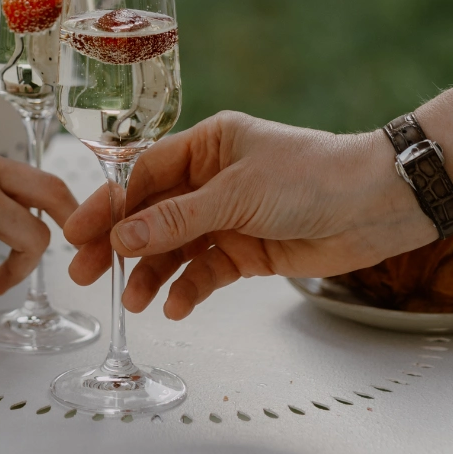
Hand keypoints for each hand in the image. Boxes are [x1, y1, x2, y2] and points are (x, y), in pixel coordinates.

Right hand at [65, 112, 427, 320]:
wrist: (375, 206)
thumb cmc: (310, 177)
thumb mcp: (236, 194)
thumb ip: (176, 219)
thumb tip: (121, 238)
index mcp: (207, 146)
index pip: (143, 175)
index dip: (109, 204)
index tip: (77, 233)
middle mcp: (213, 179)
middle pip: (151, 214)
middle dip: (120, 244)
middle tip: (87, 275)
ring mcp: (229, 217)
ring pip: (175, 248)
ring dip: (153, 273)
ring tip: (135, 301)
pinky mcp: (248, 251)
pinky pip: (206, 271)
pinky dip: (190, 289)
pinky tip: (176, 307)